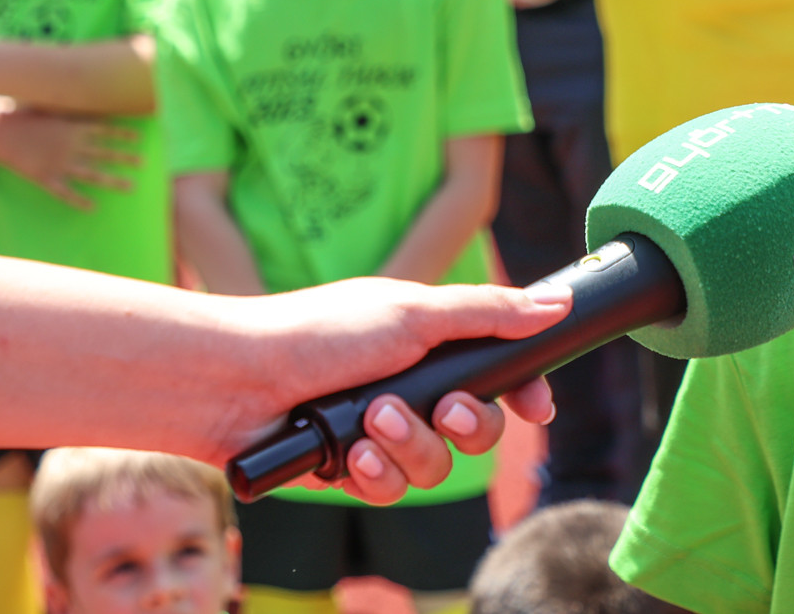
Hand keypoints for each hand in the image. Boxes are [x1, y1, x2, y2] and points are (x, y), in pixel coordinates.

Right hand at [0, 108, 140, 209]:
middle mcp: (70, 146)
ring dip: (112, 181)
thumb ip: (67, 108)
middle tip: (144, 163)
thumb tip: (82, 95)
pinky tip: (92, 207)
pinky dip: (79, 200)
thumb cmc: (22, 116)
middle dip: (125, 158)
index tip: (140, 138)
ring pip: (92, 175)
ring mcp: (59, 163)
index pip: (104, 131)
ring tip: (131, 186)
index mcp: (71, 128)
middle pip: (104, 154)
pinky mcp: (45, 178)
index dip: (122, 134)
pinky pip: (65, 192)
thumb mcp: (48, 108)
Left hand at [214, 277, 569, 502]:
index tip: (536, 407)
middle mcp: (410, 388)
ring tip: (374, 422)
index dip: (522, 393)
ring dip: (412, 445)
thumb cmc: (319, 332)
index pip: (497, 374)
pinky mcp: (351, 469)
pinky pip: (392, 490)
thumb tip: (556, 303)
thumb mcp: (413, 313)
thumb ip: (488, 314)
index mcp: (429, 344)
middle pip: (477, 428)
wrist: (237, 380)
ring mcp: (380, 431)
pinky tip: (354, 456)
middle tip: (442, 408)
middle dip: (466, 424)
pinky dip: (377, 474)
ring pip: (436, 465)